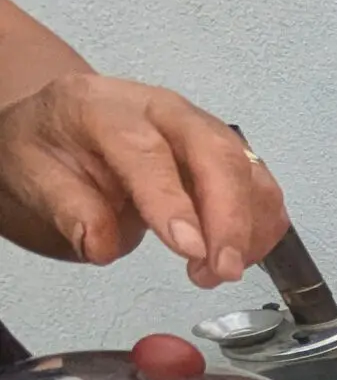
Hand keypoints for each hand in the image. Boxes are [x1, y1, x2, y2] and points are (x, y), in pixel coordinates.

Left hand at [0, 73, 285, 285]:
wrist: (66, 133)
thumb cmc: (51, 152)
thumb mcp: (31, 176)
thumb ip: (67, 209)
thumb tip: (101, 245)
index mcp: (102, 107)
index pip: (146, 150)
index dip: (171, 201)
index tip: (189, 249)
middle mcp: (161, 109)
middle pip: (216, 153)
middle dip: (230, 217)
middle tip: (223, 270)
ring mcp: (200, 129)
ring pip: (249, 171)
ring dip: (248, 230)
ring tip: (215, 273)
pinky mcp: (226, 155)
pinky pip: (262, 190)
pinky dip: (260, 230)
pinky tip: (231, 257)